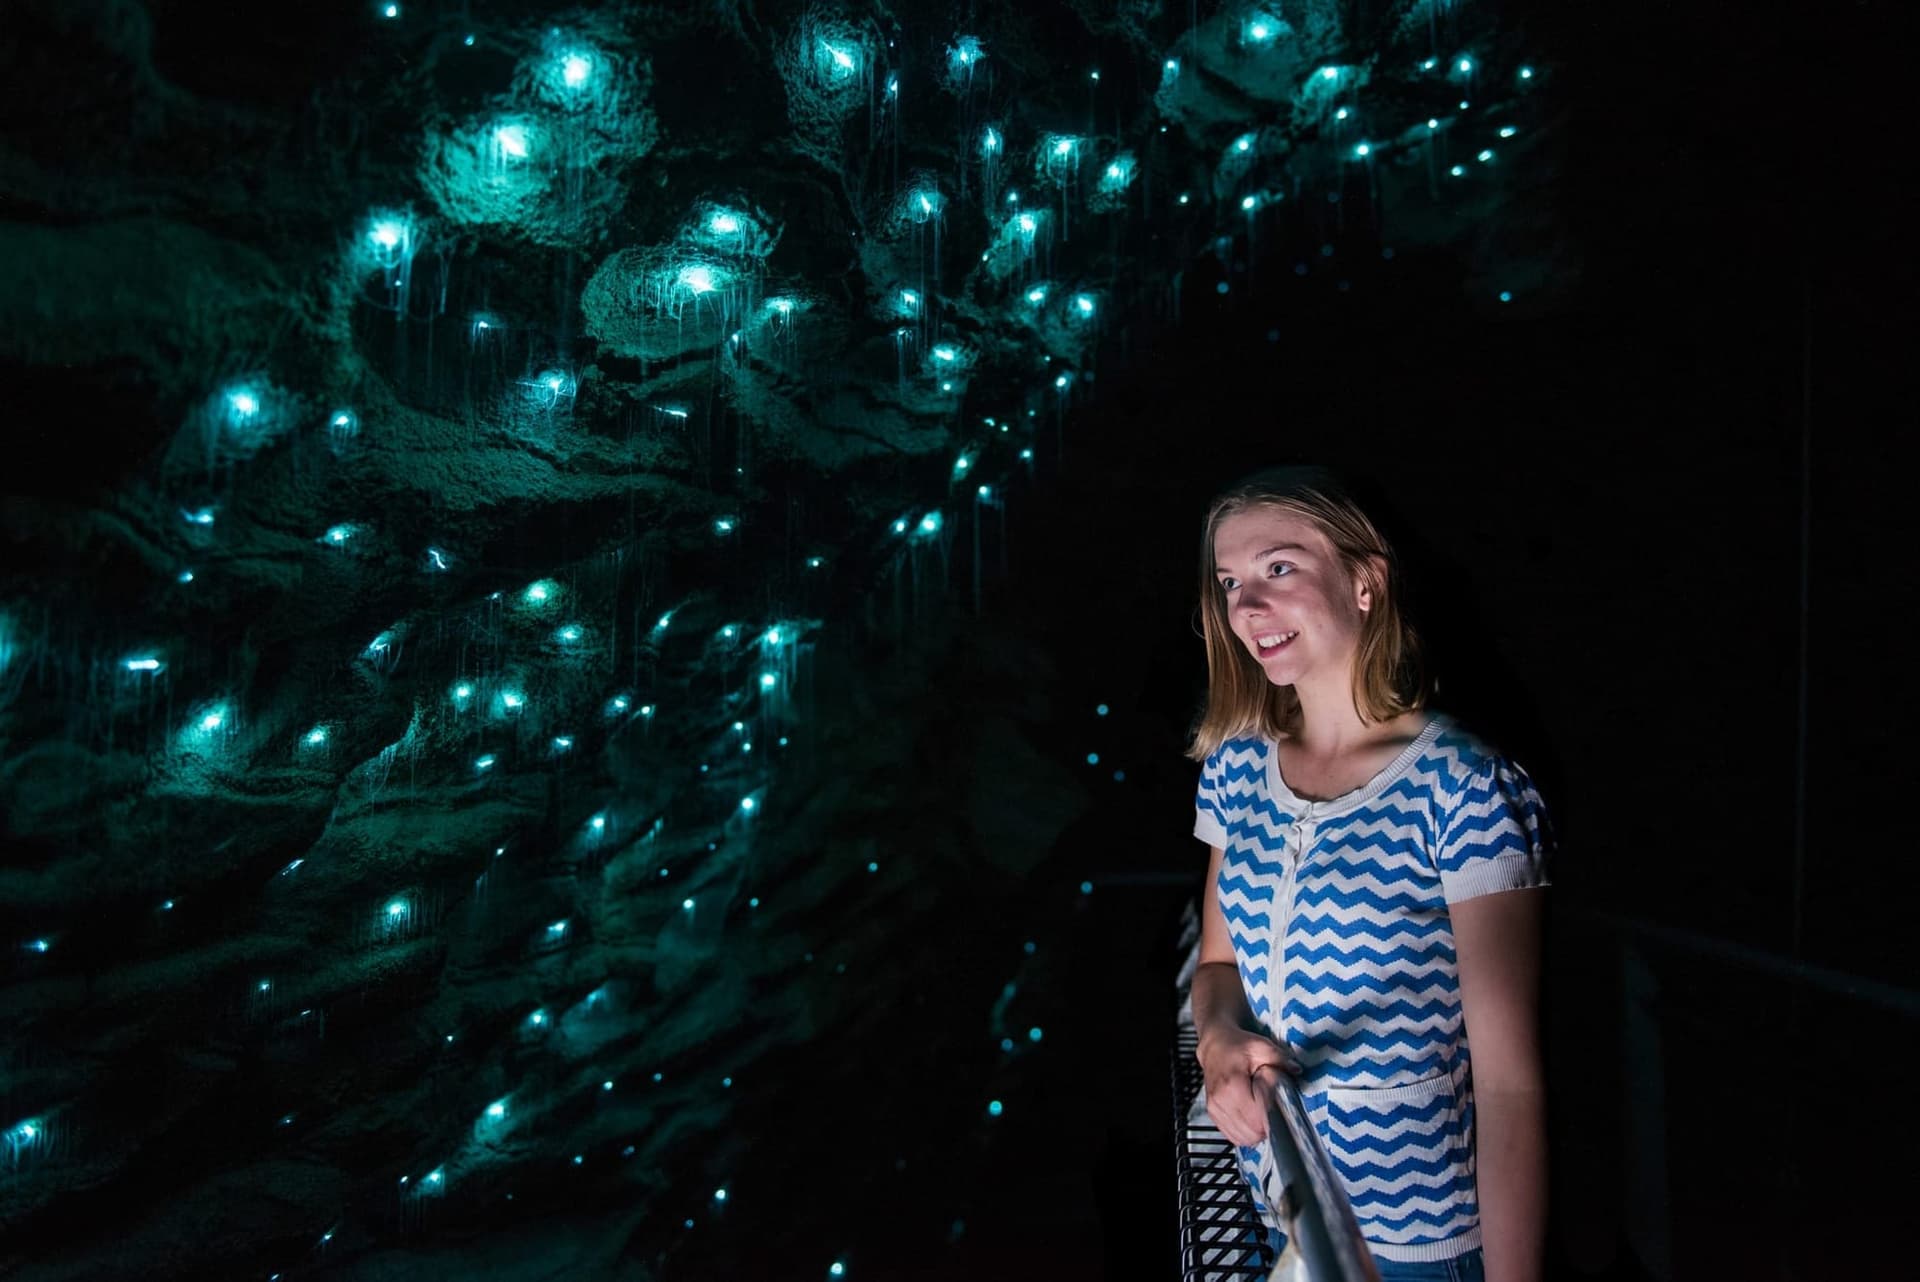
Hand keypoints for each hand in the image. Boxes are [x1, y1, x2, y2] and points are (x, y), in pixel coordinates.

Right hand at [1198, 1027, 1300, 1147]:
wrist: (1214, 1046)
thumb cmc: (1236, 1046)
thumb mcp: (1261, 1046)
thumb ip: (1280, 1058)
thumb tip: (1297, 1070)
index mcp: (1232, 1085)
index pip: (1257, 1119)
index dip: (1273, 1117)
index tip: (1280, 1107)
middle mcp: (1220, 1101)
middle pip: (1252, 1133)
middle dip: (1267, 1126)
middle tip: (1273, 1109)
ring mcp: (1215, 1110)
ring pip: (1243, 1138)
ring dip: (1256, 1132)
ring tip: (1261, 1112)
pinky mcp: (1214, 1115)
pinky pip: (1234, 1137)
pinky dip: (1245, 1132)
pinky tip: (1251, 1117)